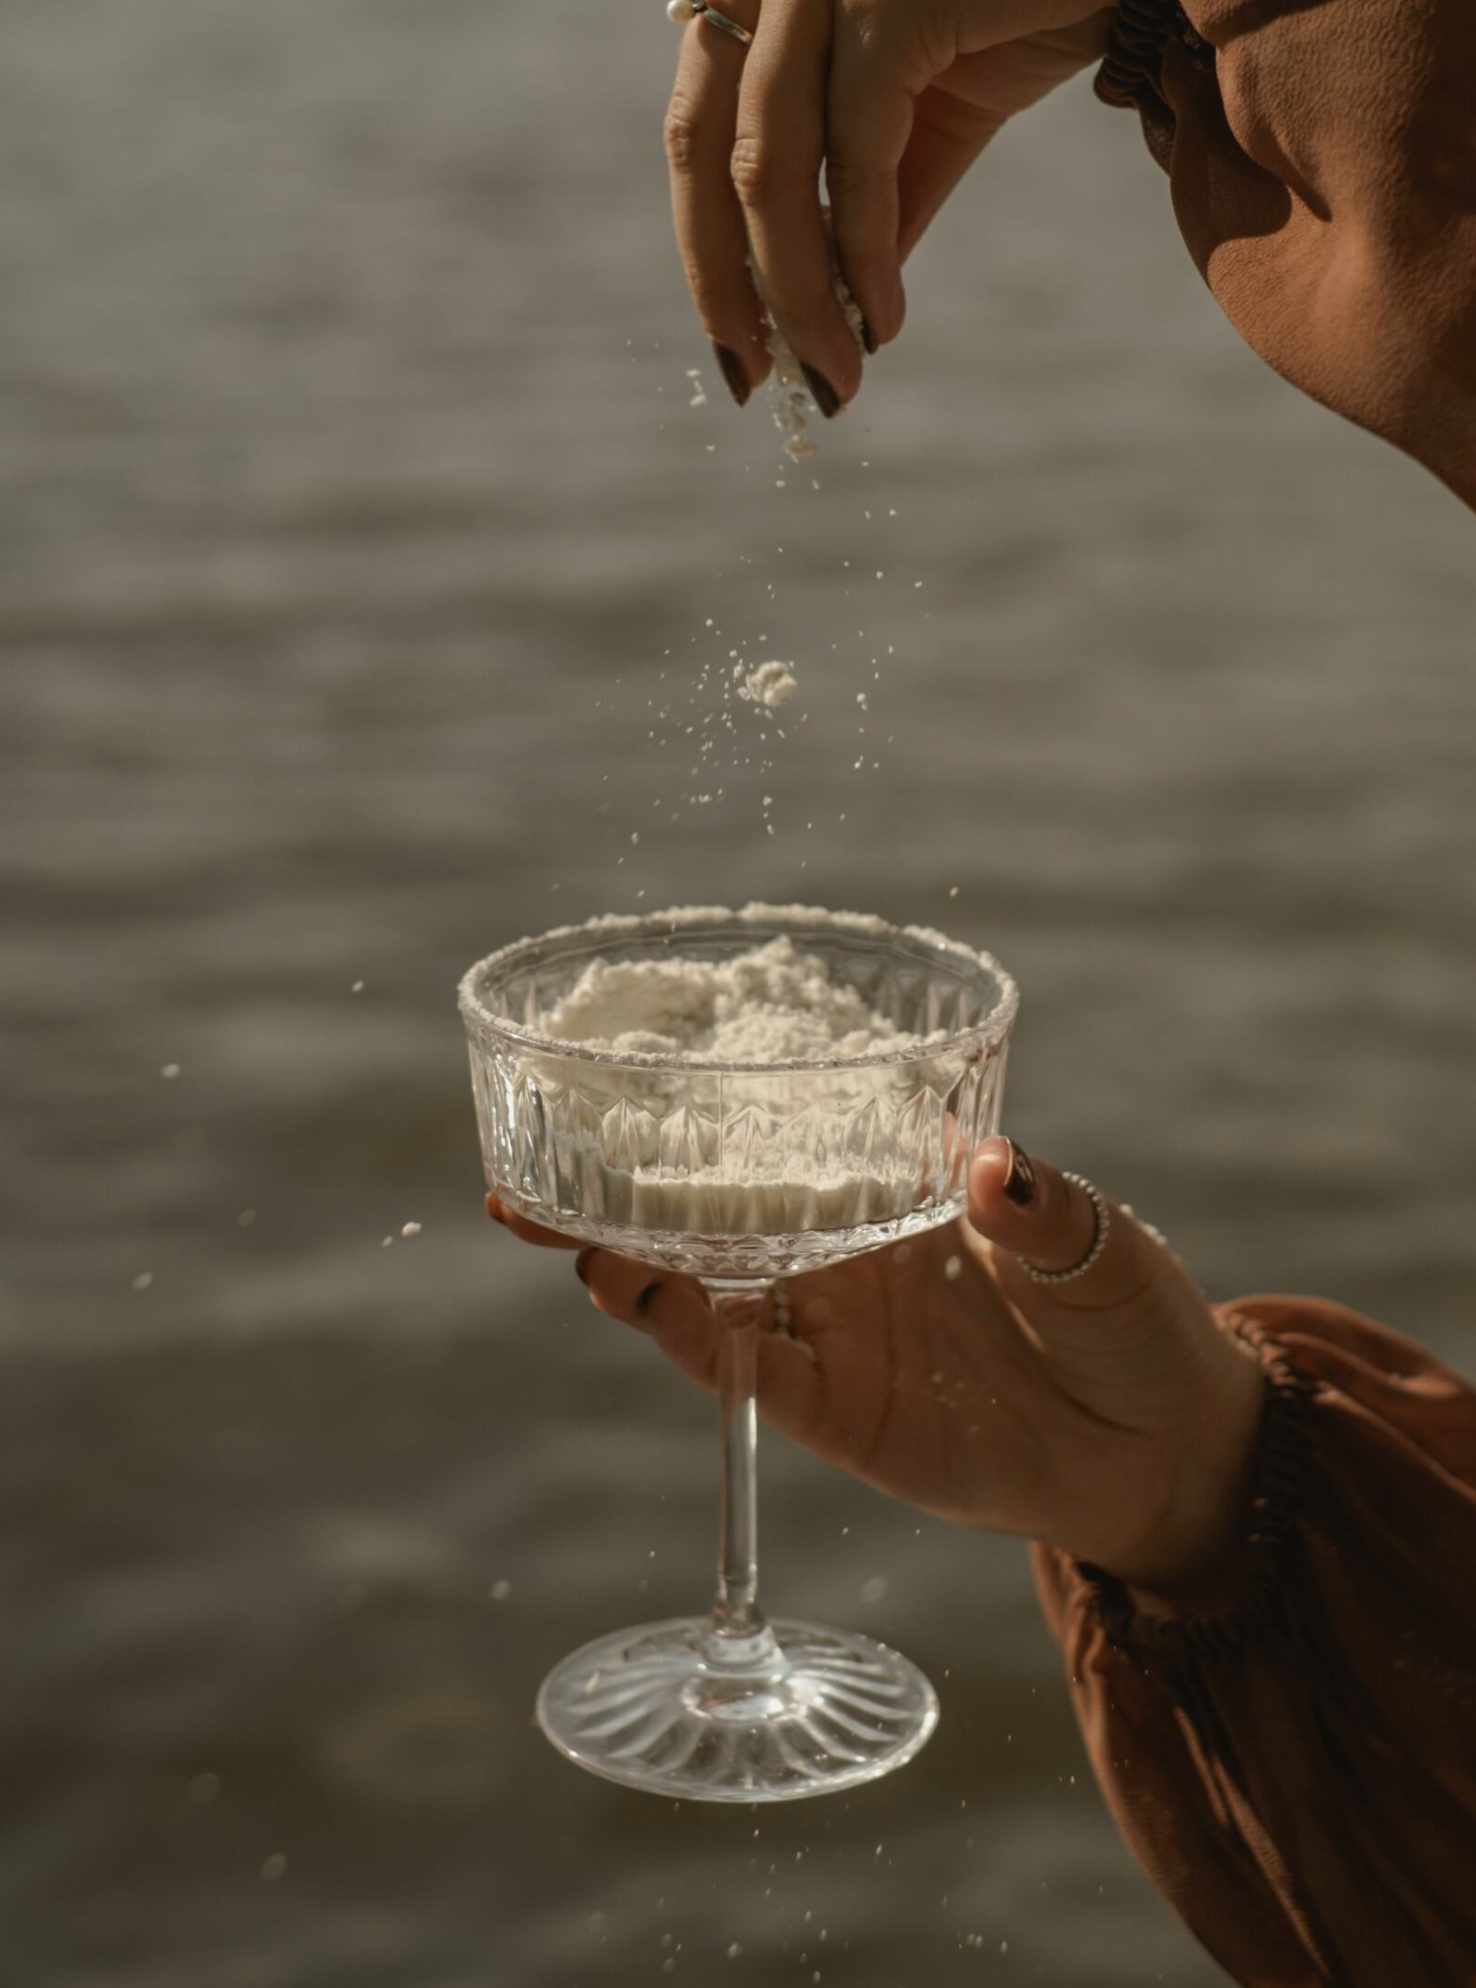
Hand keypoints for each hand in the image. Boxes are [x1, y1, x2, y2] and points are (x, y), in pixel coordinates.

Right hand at [487, 1138, 1266, 1601]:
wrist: (1168, 1445)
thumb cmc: (1132, 1318)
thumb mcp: (1094, 1244)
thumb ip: (1040, 1210)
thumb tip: (995, 1163)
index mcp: (890, 1198)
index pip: (776, 1152)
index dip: (698, 1127)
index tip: (616, 1089)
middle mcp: (842, 1262)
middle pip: (706, 1224)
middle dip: (616, 1200)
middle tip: (524, 1176)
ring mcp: (835, 1339)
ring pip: (708, 1300)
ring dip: (636, 1272)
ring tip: (571, 1240)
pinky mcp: (842, 1415)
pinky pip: (754, 1378)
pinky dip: (700, 1342)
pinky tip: (650, 1305)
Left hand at [665, 0, 1113, 408]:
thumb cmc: (1032, 8)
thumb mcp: (929, 117)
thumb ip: (873, 200)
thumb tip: (834, 307)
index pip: (698, 131)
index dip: (706, 248)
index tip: (737, 346)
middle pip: (704, 149)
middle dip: (728, 285)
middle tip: (760, 382)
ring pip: (767, 166)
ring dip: (797, 294)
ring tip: (833, 374)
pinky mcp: (887, 4)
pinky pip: (855, 160)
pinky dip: (864, 256)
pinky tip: (882, 320)